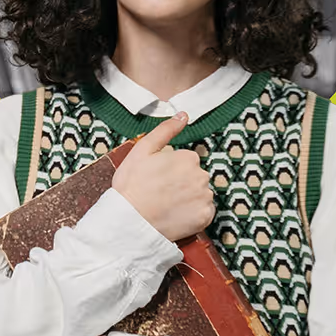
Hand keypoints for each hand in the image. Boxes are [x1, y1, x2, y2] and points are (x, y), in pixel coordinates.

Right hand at [110, 112, 213, 240]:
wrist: (129, 220)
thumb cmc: (132, 185)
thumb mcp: (143, 149)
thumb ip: (166, 130)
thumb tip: (183, 115)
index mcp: (189, 158)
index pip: (187, 162)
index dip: (171, 170)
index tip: (158, 179)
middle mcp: (202, 176)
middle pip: (195, 177)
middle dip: (182, 183)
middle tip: (161, 193)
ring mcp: (205, 197)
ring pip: (200, 194)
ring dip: (189, 199)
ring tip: (168, 206)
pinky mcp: (205, 217)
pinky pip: (204, 213)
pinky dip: (193, 215)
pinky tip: (176, 215)